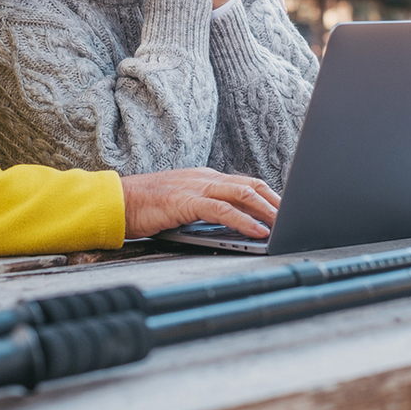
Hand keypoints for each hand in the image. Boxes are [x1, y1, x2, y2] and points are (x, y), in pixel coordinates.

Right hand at [121, 167, 280, 238]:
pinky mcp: (186, 201)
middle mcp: (204, 178)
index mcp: (204, 178)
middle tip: (296, 218)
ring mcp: (196, 186)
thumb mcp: (181, 206)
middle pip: (252, 185)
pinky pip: (223, 210)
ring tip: (284, 225)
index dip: (269, 196)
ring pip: (243, 194)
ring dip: (268, 211)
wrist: (114, 202)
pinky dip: (244, 221)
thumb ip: (204, 211)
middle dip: (277, 202)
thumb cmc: (144, 208)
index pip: (245, 183)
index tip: (286, 211)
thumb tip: (230, 228)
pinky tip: (258, 232)